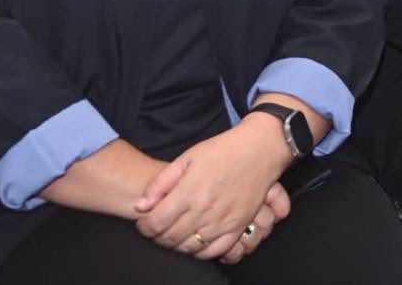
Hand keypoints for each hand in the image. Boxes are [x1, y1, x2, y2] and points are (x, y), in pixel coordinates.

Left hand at [134, 118, 291, 256]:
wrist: (260, 149)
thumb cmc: (223, 150)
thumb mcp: (187, 158)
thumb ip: (161, 183)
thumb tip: (141, 206)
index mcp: (190, 191)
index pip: (156, 222)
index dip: (145, 227)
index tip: (144, 222)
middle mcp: (205, 209)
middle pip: (171, 237)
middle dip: (158, 237)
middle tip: (158, 228)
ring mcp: (223, 220)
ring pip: (190, 247)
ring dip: (177, 245)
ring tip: (175, 234)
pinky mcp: (238, 225)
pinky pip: (216, 250)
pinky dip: (201, 251)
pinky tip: (196, 242)